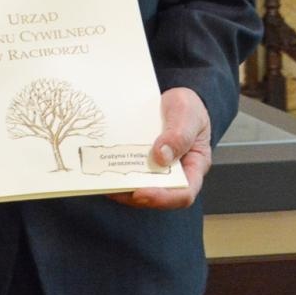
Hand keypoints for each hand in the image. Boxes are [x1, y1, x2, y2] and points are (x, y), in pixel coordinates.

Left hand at [110, 87, 211, 209]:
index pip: (184, 193)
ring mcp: (155, 169)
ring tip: (103, 178)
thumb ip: (179, 135)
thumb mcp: (187, 115)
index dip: (163, 198)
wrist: (174, 97)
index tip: (141, 193)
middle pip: (156, 193)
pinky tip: (101, 164)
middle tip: (113, 187)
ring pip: (138, 185)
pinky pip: (128, 170)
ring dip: (120, 185)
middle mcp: (174, 174)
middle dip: (133, 194)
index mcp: (194, 167)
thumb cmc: (188, 107)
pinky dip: (115, 169)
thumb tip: (161, 157)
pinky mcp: (140, 161)